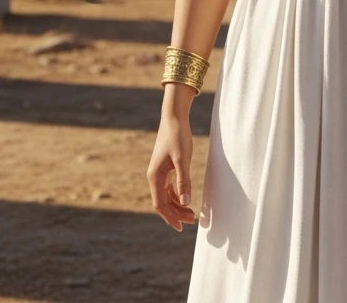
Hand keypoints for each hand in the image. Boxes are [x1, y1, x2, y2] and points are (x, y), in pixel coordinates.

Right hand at [147, 113, 196, 231]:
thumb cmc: (178, 137)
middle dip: (176, 213)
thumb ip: (183, 181)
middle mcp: (154, 176)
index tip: (180, 228)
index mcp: (155, 176)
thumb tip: (185, 203)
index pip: (160, 204)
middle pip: (163, 202)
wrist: (173, 118)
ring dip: (176, 205)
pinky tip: (184, 198)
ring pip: (165, 195)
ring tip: (191, 212)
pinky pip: (168, 187)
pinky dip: (176, 195)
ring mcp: (158, 172)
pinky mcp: (164, 167)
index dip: (169, 217)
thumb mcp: (182, 159)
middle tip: (192, 220)